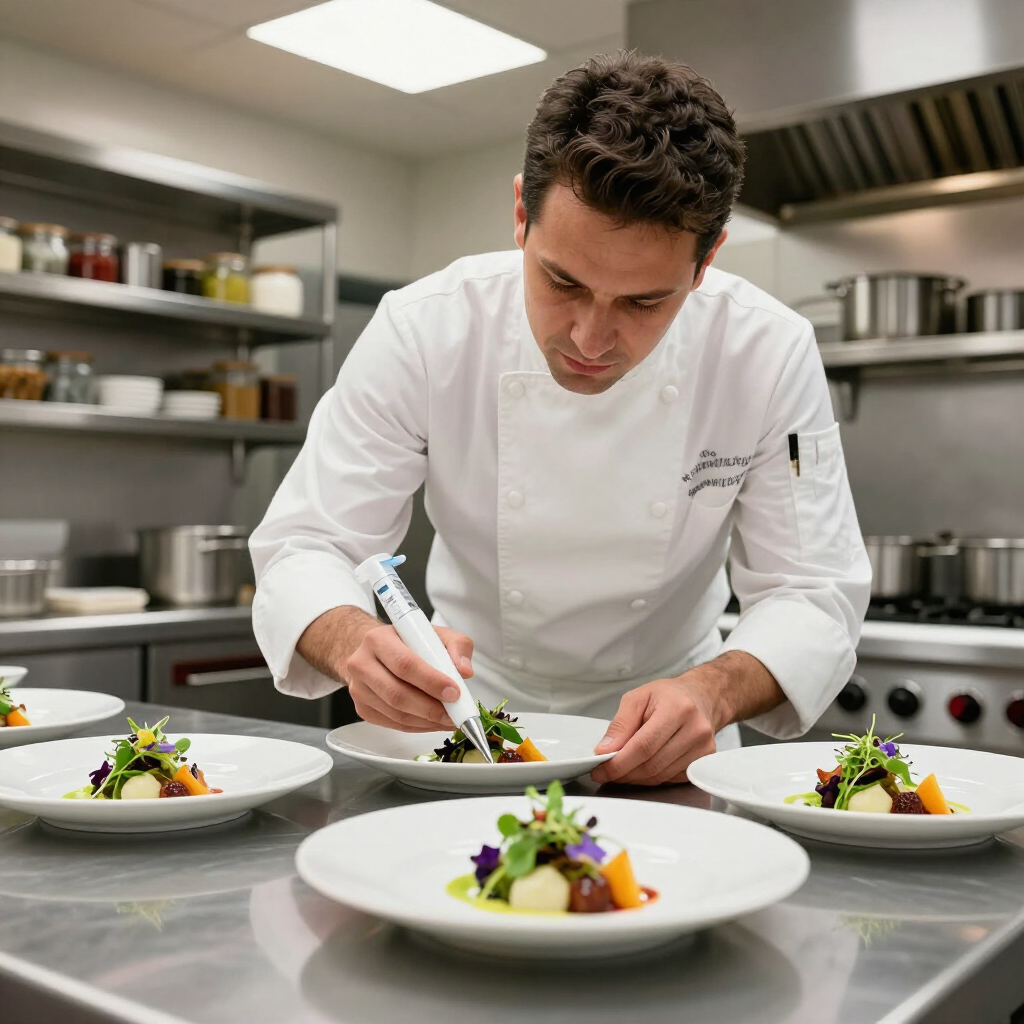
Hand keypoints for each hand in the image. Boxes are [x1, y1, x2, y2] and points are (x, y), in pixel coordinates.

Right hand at [345, 624, 474, 731]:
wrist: (377, 652)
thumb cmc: (407, 642)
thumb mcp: (435, 633)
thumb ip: (457, 646)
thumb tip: (464, 671)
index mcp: (378, 640)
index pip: (405, 664)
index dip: (431, 682)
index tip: (453, 692)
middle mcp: (362, 664)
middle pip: (397, 693)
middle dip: (430, 708)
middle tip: (454, 714)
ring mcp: (359, 689)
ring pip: (395, 713)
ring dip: (426, 721)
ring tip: (448, 719)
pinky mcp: (362, 708)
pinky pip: (393, 724)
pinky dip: (418, 727)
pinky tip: (433, 722)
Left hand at [590, 674, 718, 786]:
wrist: (700, 697)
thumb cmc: (667, 696)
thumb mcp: (637, 698)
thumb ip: (620, 725)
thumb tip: (605, 751)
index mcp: (677, 709)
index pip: (644, 746)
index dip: (619, 763)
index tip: (600, 770)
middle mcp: (695, 730)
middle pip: (652, 764)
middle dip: (624, 773)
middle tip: (606, 773)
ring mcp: (703, 748)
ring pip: (661, 776)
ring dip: (636, 778)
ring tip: (622, 769)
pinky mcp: (704, 761)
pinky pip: (671, 779)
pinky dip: (652, 777)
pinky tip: (643, 767)